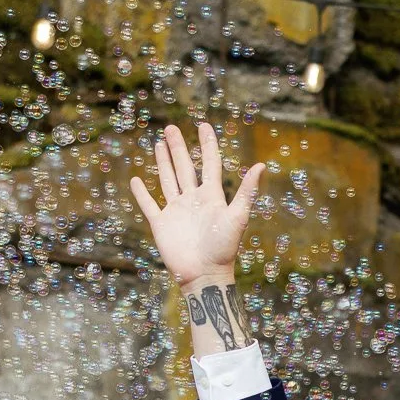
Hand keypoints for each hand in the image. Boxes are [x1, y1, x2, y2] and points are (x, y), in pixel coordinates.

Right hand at [127, 120, 263, 295]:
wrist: (204, 274)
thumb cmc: (224, 248)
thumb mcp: (238, 217)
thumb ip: (247, 191)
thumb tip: (262, 166)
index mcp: (212, 196)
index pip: (209, 164)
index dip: (207, 145)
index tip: (203, 125)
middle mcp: (193, 200)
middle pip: (184, 167)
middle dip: (178, 148)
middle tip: (170, 128)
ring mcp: (176, 211)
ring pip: (168, 180)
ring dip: (162, 163)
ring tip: (158, 144)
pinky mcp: (161, 223)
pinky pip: (149, 204)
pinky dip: (141, 193)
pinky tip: (137, 180)